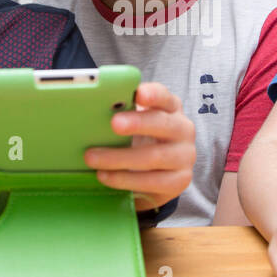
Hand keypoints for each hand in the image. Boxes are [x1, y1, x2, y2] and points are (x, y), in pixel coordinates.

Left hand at [84, 81, 194, 212]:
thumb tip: (92, 107)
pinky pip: (151, 182)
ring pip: (154, 156)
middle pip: (162, 123)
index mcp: (171, 108)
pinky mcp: (180, 181)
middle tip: (113, 124)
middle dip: (137, 124)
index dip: (153, 94)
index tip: (138, 94)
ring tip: (92, 158)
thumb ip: (121, 113)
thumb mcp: (133, 124)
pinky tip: (104, 176)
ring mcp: (185, 156)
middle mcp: (183, 129)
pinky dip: (124, 179)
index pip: (164, 96)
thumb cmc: (140, 141)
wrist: (156, 176)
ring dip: (119, 158)